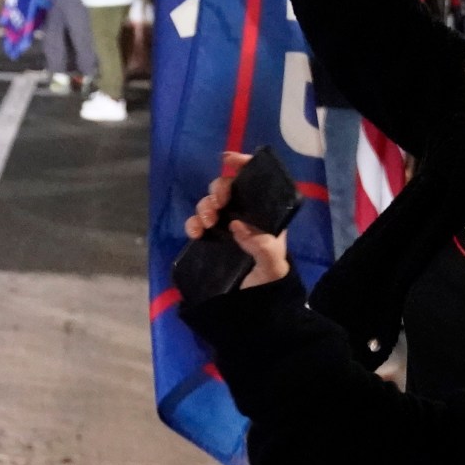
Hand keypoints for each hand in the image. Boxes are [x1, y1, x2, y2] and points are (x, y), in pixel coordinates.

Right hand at [183, 151, 290, 288]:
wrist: (253, 305)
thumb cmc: (269, 278)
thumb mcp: (273, 264)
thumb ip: (263, 246)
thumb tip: (238, 225)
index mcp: (264, 213)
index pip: (256, 180)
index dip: (244, 164)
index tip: (230, 160)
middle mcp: (244, 213)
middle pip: (228, 187)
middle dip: (219, 188)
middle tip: (218, 203)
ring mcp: (225, 225)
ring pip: (210, 202)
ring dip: (204, 205)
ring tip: (206, 222)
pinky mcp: (210, 238)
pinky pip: (196, 222)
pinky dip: (192, 223)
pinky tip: (195, 232)